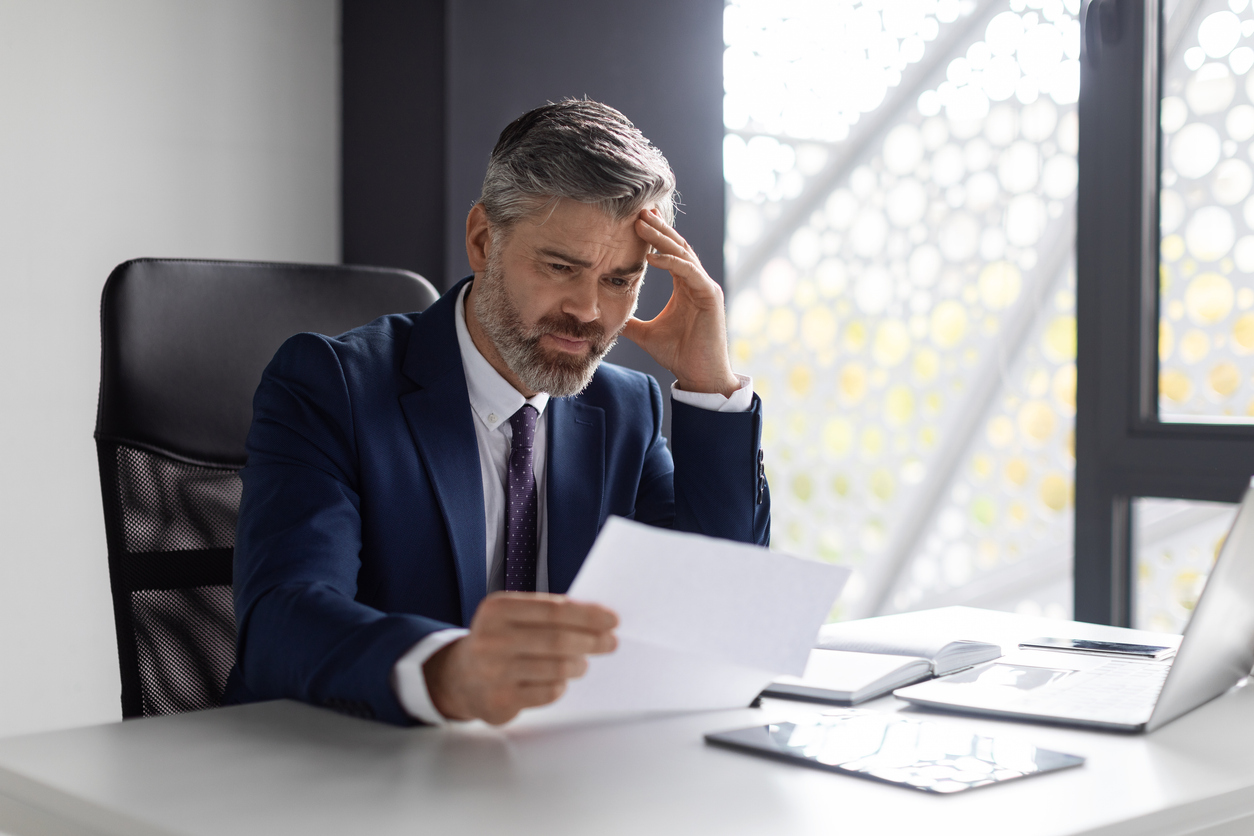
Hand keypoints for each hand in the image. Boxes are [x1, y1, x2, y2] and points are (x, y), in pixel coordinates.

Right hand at [423, 592, 617, 724]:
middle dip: (592, 641)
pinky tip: (558, 681)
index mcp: (498, 609)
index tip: (612, 620)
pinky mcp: (500, 701)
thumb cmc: (499, 641)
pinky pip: (548, 692)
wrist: (459, 677)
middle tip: (610, 643)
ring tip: (581, 663)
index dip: (588, 615)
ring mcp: (494, 672)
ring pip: (557, 669)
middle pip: (558, 640)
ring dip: (578, 665)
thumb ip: (548, 613)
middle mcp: (492, 639)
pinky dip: (561, 686)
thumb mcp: (513, 616)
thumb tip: (599, 620)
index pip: (555, 610)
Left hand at [622, 209, 740, 396]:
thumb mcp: (646, 334)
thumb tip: (608, 318)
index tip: (636, 221)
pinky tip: (653, 256)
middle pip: (676, 246)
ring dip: (662, 238)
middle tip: (639, 211)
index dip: (655, 236)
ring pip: (682, 254)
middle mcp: (696, 282)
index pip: (669, 253)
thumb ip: (631, 321)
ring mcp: (705, 287)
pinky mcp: (710, 296)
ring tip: (642, 225)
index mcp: (684, 286)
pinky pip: (689, 272)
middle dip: (658, 228)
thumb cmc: (679, 354)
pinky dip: (671, 262)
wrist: (699, 376)